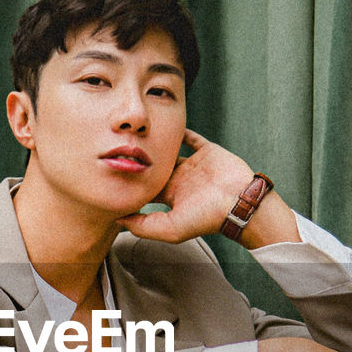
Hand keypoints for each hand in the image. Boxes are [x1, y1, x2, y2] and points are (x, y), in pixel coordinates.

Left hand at [117, 131, 298, 246]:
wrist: (238, 202)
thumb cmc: (206, 218)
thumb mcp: (170, 229)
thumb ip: (143, 226)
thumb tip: (118, 220)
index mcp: (171, 197)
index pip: (146, 187)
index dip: (132, 181)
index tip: (113, 172)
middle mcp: (181, 180)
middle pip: (156, 167)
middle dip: (141, 159)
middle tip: (121, 146)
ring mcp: (194, 165)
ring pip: (171, 151)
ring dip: (158, 143)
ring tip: (140, 131)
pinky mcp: (207, 152)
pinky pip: (192, 138)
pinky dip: (182, 131)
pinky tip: (166, 123)